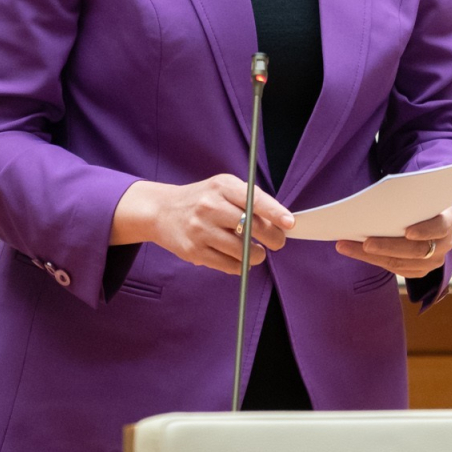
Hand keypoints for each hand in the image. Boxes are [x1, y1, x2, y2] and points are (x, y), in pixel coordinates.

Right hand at [113, 176, 294, 275]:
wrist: (161, 211)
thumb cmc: (202, 199)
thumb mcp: (223, 188)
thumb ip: (250, 199)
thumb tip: (280, 219)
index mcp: (221, 186)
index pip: (254, 199)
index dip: (275, 213)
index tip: (290, 223)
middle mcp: (210, 206)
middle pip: (251, 226)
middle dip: (272, 237)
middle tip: (278, 242)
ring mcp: (200, 230)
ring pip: (242, 250)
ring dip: (257, 254)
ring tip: (257, 251)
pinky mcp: (194, 251)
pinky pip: (228, 265)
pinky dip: (241, 265)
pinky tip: (241, 259)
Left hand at [336, 207, 451, 279]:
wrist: (425, 218)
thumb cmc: (417, 204)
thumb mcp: (418, 198)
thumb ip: (406, 200)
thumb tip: (377, 200)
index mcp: (448, 220)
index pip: (440, 226)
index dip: (425, 230)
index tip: (407, 232)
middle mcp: (445, 243)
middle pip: (416, 250)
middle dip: (388, 246)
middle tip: (365, 242)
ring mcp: (434, 261)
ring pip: (401, 263)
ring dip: (372, 256)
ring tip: (348, 246)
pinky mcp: (420, 271)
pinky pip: (395, 270)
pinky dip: (373, 260)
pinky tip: (354, 251)